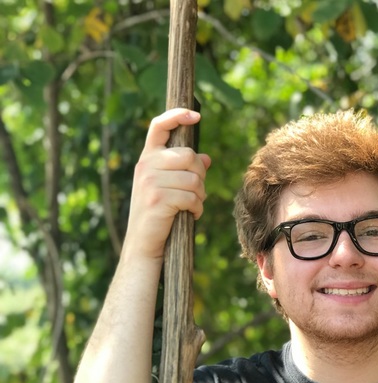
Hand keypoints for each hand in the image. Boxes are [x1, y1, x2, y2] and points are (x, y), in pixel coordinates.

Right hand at [123, 108, 211, 261]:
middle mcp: (146, 166)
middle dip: (200, 175)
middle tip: (196, 193)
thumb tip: (206, 158)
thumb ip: (183, 170)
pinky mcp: (158, 198)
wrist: (144, 244)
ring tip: (192, 206)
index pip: (159, 126)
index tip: (196, 115)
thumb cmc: (159, 215)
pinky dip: (197, 208)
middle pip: (189, 156)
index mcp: (147, 159)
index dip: (178, 116)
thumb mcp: (168, 188)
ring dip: (200, 195)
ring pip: (194, 178)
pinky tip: (192, 215)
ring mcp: (150, 181)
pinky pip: (192, 197)